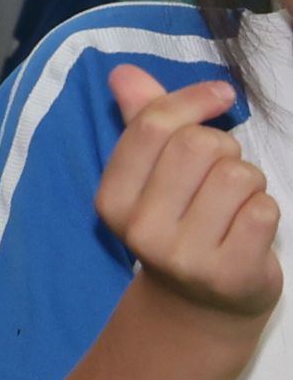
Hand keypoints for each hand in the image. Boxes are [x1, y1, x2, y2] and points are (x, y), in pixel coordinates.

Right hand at [98, 65, 283, 321]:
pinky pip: (264, 211)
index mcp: (112, 199)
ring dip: (249, 180)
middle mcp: (141, 230)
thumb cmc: (180, 224)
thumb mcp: (152, 177)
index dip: (193, 101)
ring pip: (237, 176)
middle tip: (220, 173)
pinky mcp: (229, 274)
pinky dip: (266, 210)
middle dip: (224, 147)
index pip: (153, 127)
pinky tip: (249, 228)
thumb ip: (142, 121)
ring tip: (235, 202)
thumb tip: (124, 72)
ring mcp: (184, 256)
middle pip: (198, 146)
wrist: (200, 307)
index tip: (221, 96)